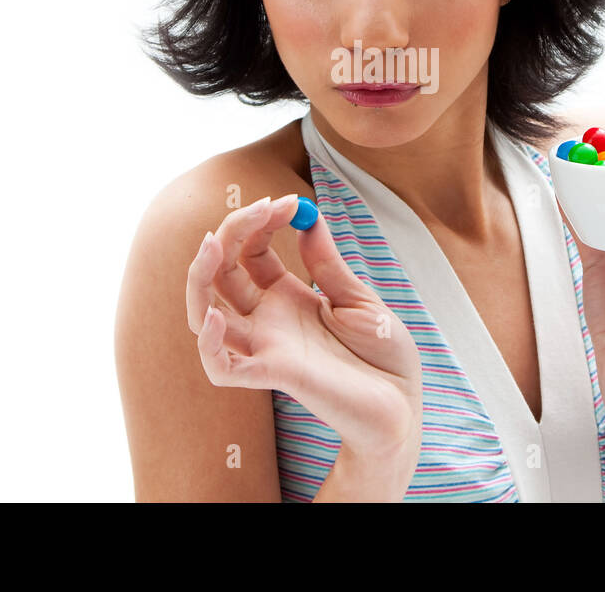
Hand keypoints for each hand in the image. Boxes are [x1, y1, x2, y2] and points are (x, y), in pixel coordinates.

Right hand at [185, 194, 423, 460]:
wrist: (405, 404)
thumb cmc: (385, 356)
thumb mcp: (360, 298)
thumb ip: (328, 263)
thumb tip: (308, 218)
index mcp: (287, 298)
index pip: (250, 252)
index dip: (260, 223)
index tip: (288, 201)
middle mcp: (268, 321)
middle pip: (222, 274)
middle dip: (231, 232)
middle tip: (261, 207)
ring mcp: (266, 347)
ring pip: (204, 314)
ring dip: (199, 278)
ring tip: (212, 244)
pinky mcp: (273, 374)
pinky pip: (222, 367)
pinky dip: (209, 344)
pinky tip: (218, 316)